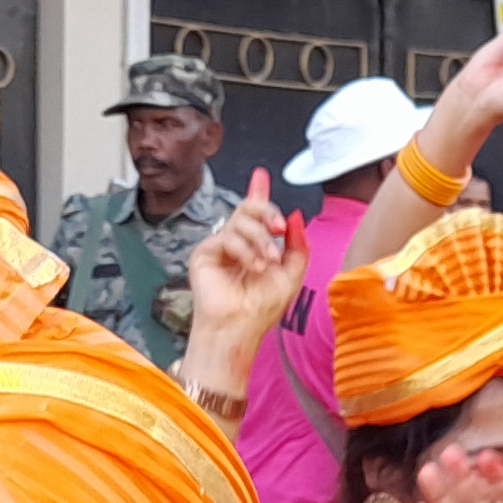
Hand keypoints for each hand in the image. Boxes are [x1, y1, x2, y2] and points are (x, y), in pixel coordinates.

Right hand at [183, 170, 309, 358]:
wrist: (241, 328)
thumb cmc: (263, 309)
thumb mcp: (292, 274)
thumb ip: (297, 245)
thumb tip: (294, 216)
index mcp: (256, 247)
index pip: (257, 214)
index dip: (259, 193)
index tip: (261, 175)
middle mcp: (236, 244)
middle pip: (250, 209)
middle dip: (268, 212)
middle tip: (279, 227)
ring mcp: (220, 247)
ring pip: (241, 219)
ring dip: (260, 239)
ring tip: (267, 262)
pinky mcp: (205, 253)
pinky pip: (228, 235)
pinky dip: (244, 250)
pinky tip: (251, 267)